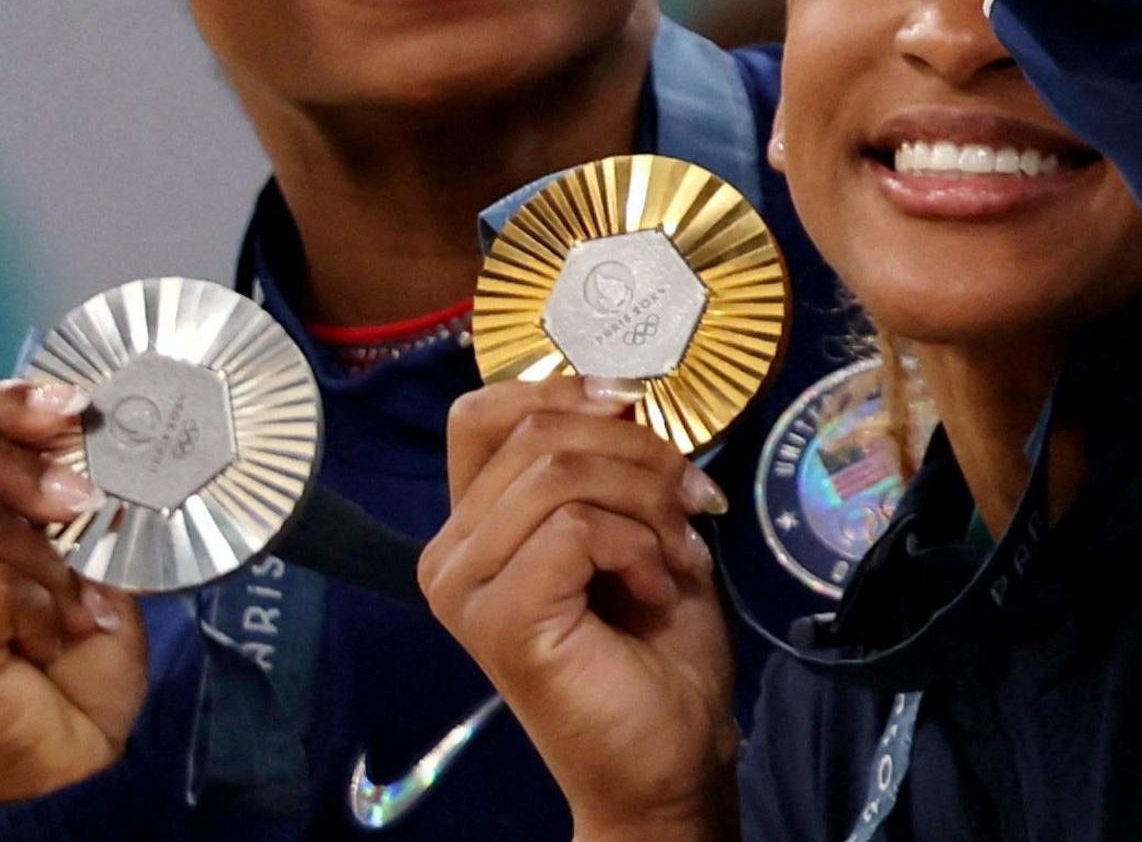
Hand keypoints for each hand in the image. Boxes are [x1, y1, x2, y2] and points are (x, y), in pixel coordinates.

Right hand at [0, 380, 150, 805]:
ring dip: (49, 560)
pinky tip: (52, 643)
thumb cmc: (70, 656)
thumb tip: (100, 431)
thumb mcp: (79, 558)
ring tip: (68, 609)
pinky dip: (46, 610)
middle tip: (82, 495)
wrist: (71, 760)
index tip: (72, 402)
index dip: (0, 404)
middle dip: (13, 457)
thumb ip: (71, 501)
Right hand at [419, 382, 737, 840]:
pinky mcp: (500, 619)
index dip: (563, 389)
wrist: (672, 753)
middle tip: (691, 505)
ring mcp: (465, 589)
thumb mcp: (636, 522)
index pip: (483, 410)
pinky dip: (639, 548)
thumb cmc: (657, 643)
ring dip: (648, 503)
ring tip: (677, 557)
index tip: (634, 407)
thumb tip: (616, 389)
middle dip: (639, 453)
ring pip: (559, 472)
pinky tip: (657, 593)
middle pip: (536, 432)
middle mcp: (450, 553)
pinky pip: (576, 528)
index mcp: (474, 524)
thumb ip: (607, 460)